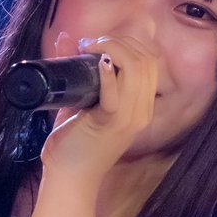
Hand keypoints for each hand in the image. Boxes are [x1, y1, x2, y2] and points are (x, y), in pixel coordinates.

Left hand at [41, 32, 159, 187]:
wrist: (68, 178)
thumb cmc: (73, 143)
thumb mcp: (79, 100)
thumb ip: (76, 71)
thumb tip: (65, 38)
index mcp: (141, 106)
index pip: (151, 61)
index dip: (129, 42)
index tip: (100, 42)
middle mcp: (142, 111)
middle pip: (147, 59)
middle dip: (120, 41)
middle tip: (92, 43)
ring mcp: (130, 118)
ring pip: (137, 68)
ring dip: (113, 49)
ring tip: (90, 48)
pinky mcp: (112, 124)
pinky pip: (116, 91)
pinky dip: (107, 72)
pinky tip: (95, 62)